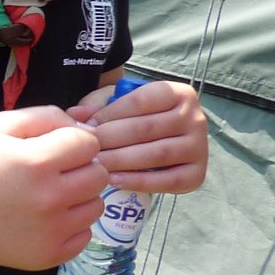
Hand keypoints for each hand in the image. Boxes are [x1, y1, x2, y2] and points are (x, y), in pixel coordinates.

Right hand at [0, 106, 107, 270]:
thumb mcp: (0, 126)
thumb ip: (46, 116)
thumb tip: (87, 127)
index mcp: (37, 161)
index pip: (89, 144)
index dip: (73, 142)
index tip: (54, 150)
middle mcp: (49, 198)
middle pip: (99, 175)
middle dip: (80, 169)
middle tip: (53, 174)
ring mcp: (51, 231)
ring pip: (96, 206)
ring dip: (78, 198)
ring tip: (48, 197)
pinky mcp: (49, 255)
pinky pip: (85, 235)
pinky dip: (71, 226)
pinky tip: (45, 220)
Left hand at [69, 79, 208, 194]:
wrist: (158, 141)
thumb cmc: (132, 118)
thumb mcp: (115, 103)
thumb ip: (95, 106)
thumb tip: (75, 116)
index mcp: (179, 93)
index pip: (140, 101)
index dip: (108, 114)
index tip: (85, 127)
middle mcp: (196, 118)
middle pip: (146, 128)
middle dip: (110, 139)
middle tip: (85, 150)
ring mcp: (200, 147)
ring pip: (156, 154)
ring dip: (121, 161)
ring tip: (95, 165)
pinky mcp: (197, 174)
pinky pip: (167, 180)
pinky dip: (139, 181)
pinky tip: (114, 180)